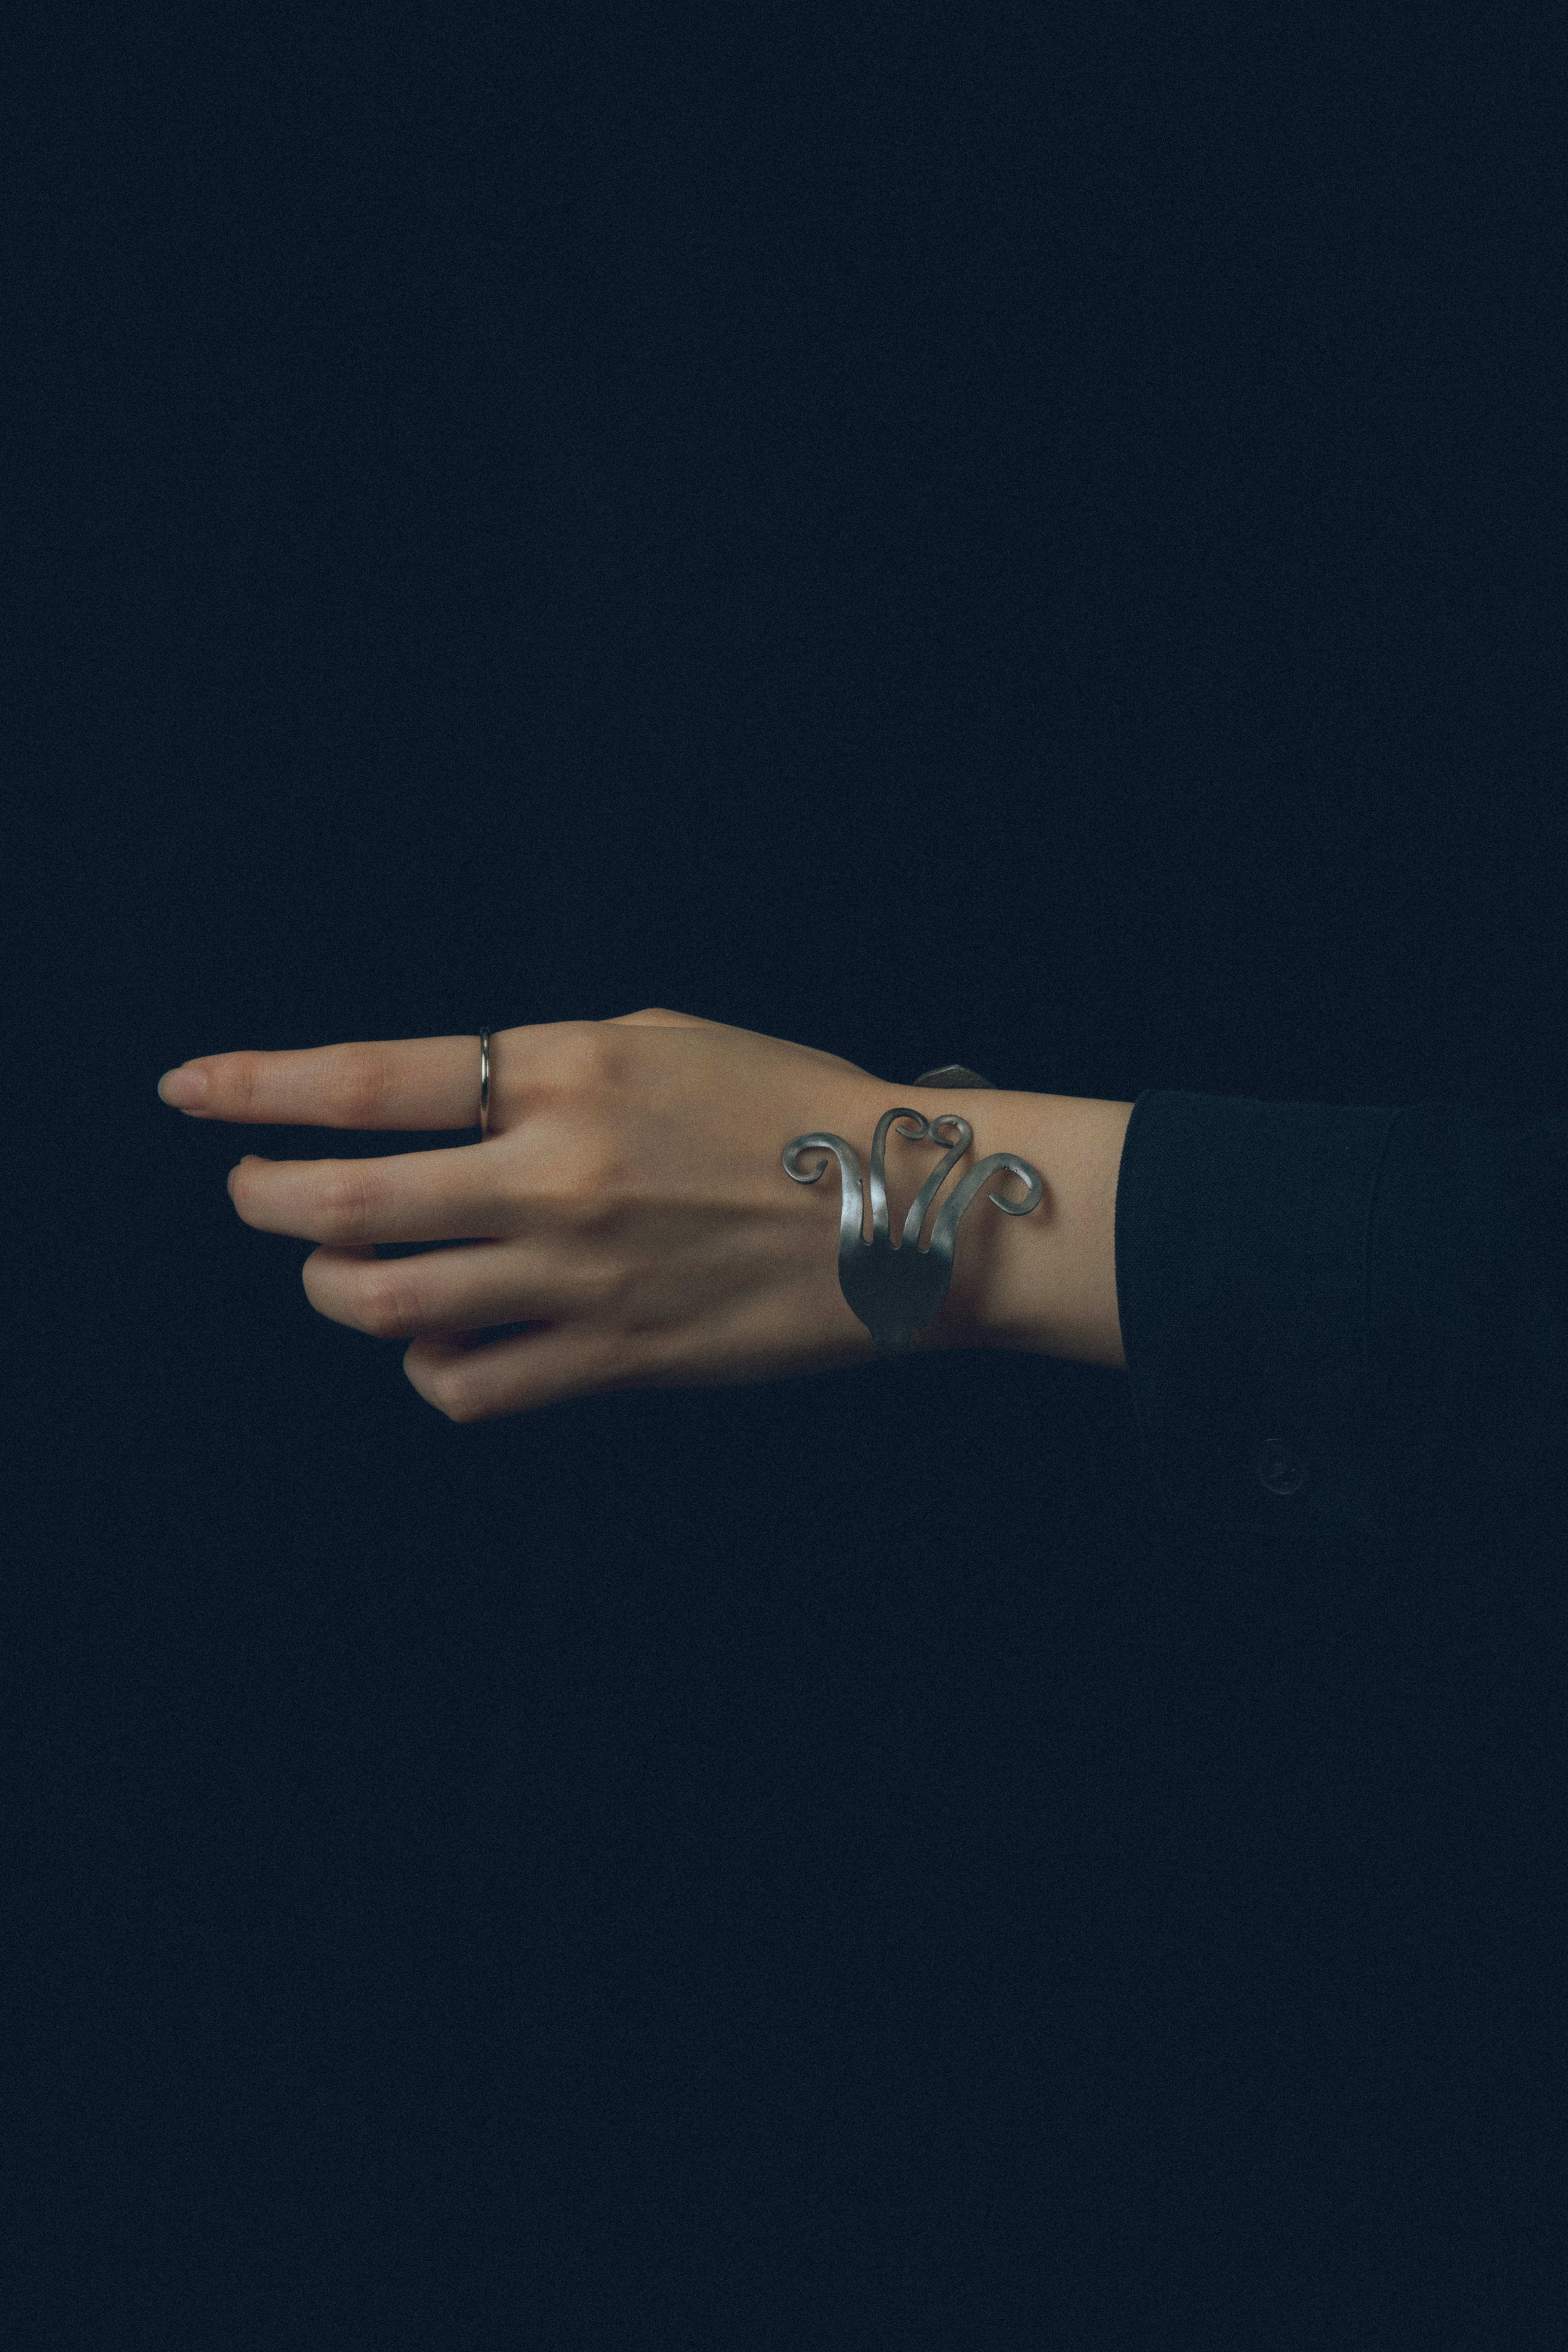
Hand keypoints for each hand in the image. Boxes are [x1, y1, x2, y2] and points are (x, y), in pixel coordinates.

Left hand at [157, 1009, 959, 1421]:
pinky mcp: (617, 1359)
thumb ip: (541, 1070)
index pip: (369, 1081)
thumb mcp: (658, 1042)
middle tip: (257, 1192)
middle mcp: (559, 1172)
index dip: (258, 1087)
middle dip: (269, 1198)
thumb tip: (439, 1111)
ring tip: (340, 1267)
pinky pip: (467, 1384)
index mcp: (566, 1071)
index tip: (189, 1090)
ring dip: (335, 1285)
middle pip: (347, 1202)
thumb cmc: (789, 1108)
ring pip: (387, 1302)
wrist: (909, 1211)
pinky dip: (429, 1364)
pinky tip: (444, 1338)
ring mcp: (583, 1274)